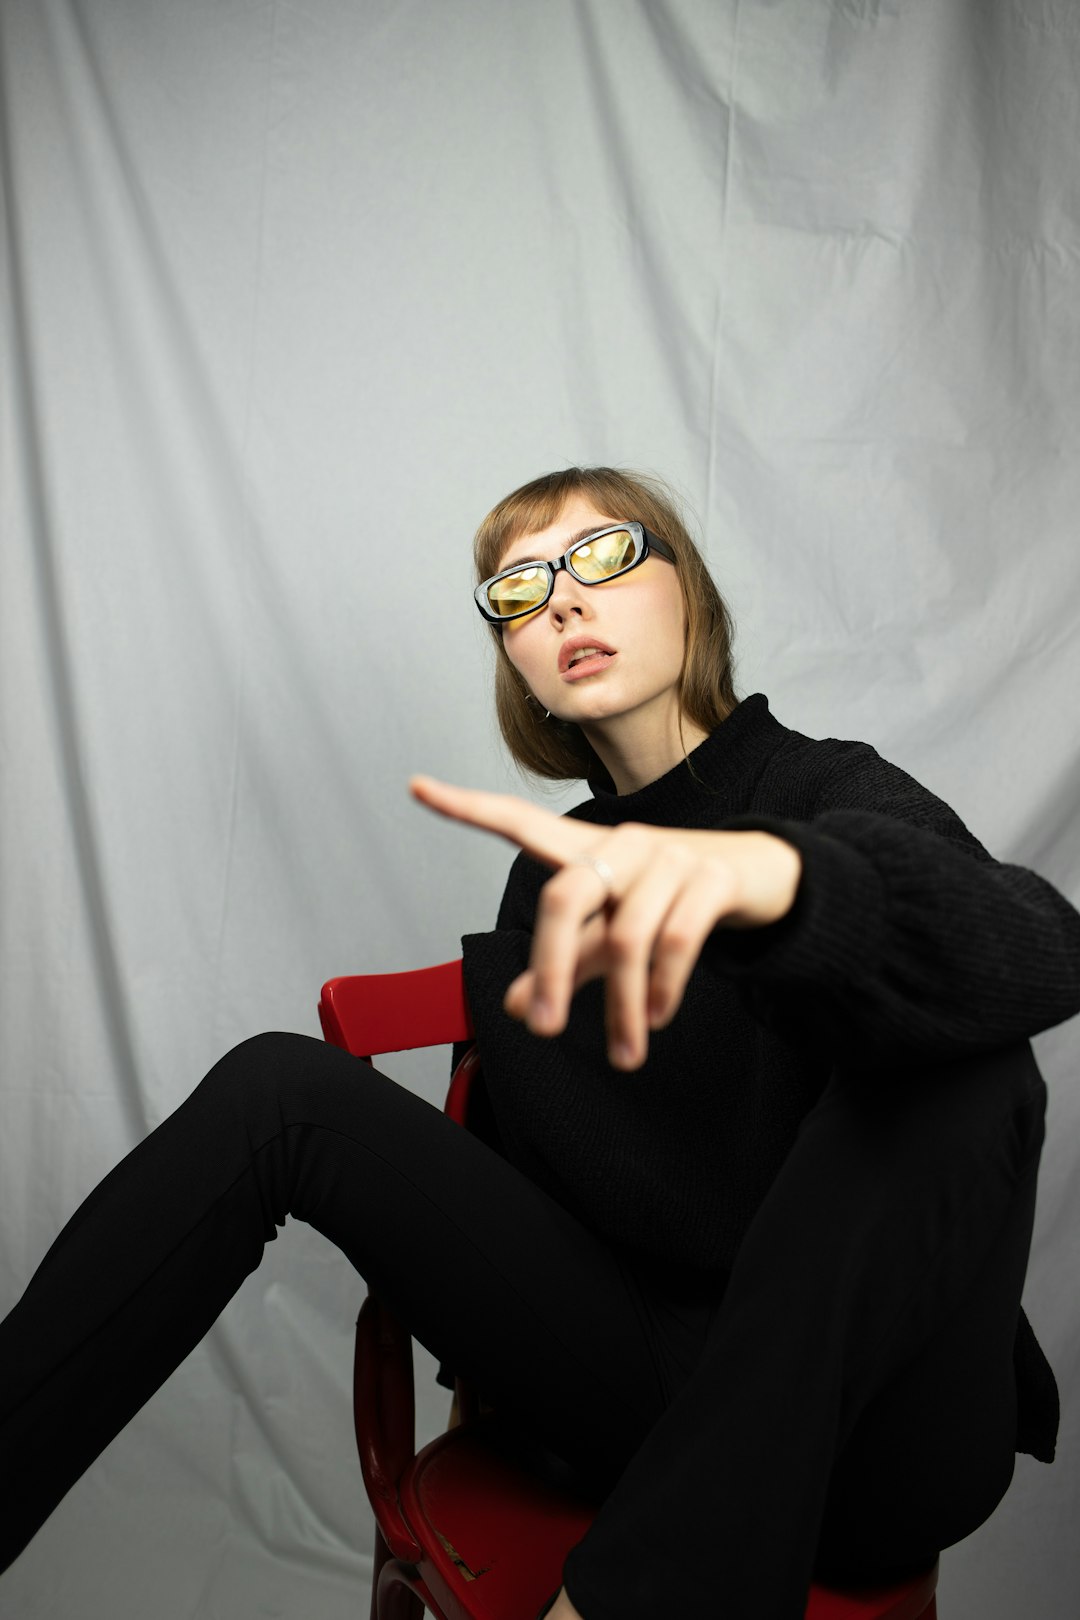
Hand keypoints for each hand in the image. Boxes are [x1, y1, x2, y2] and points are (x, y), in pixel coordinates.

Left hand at [410, 776, 801, 1069]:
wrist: (764, 876)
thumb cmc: (672, 900)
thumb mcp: (614, 930)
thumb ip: (567, 960)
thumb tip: (512, 1004)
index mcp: (588, 853)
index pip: (519, 822)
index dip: (467, 807)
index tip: (415, 786)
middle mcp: (621, 846)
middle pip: (564, 897)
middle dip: (548, 967)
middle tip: (543, 1029)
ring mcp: (668, 858)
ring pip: (626, 937)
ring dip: (622, 1007)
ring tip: (626, 1053)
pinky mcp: (711, 878)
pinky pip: (676, 939)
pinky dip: (664, 987)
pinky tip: (658, 1018)